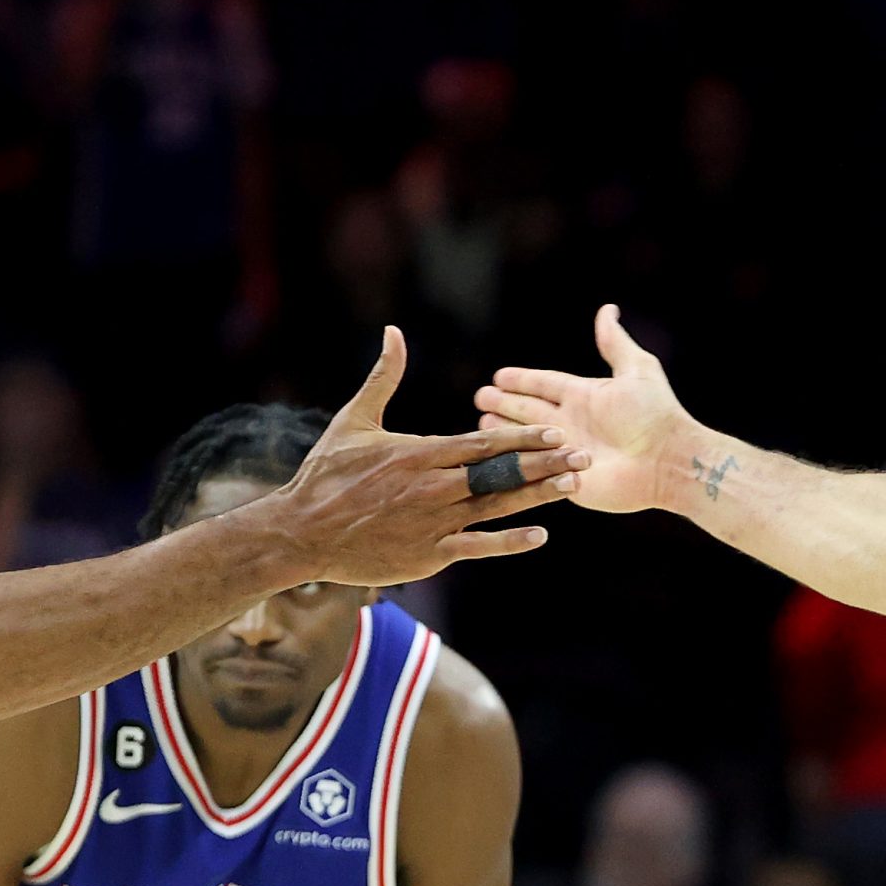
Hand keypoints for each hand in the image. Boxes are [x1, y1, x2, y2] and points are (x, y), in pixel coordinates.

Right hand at [281, 327, 587, 585]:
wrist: (302, 532)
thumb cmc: (325, 474)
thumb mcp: (354, 419)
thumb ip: (383, 376)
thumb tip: (393, 331)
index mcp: (420, 453)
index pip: (481, 442)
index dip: (521, 436)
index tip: (555, 429)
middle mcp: (433, 487)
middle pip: (498, 474)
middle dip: (543, 463)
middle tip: (582, 456)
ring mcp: (433, 522)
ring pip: (496, 508)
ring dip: (537, 497)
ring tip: (573, 487)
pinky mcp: (429, 554)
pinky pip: (478, 546)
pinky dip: (509, 541)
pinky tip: (540, 535)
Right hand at [474, 304, 697, 514]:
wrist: (667, 460)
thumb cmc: (655, 415)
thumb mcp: (636, 370)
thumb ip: (615, 343)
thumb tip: (607, 309)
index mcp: (584, 396)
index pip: (544, 385)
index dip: (522, 380)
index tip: (499, 376)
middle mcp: (573, 423)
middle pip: (529, 411)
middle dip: (503, 404)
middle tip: (480, 397)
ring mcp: (568, 452)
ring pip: (526, 440)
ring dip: (503, 433)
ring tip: (481, 425)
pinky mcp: (568, 480)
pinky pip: (536, 470)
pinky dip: (515, 464)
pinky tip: (494, 459)